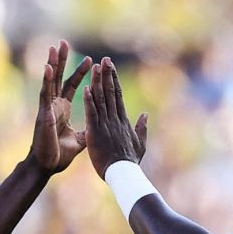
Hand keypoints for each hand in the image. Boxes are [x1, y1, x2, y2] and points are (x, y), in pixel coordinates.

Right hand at [28, 40, 92, 174]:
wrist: (48, 166)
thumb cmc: (59, 154)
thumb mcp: (80, 140)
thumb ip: (88, 130)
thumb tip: (98, 127)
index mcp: (63, 109)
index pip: (72, 85)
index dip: (79, 72)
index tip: (90, 60)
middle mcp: (54, 105)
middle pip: (59, 77)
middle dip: (62, 60)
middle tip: (65, 43)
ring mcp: (47, 108)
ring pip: (50, 81)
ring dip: (53, 64)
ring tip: (55, 47)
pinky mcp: (43, 114)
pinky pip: (45, 94)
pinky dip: (47, 80)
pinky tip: (48, 67)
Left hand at [84, 56, 148, 177]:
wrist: (123, 174)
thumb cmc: (130, 162)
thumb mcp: (140, 143)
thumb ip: (142, 127)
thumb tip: (145, 114)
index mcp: (123, 120)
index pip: (118, 96)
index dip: (114, 80)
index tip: (111, 67)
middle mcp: (115, 119)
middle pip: (111, 93)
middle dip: (107, 75)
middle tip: (104, 59)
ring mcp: (105, 125)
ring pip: (101, 99)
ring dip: (98, 82)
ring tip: (95, 67)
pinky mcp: (96, 132)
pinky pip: (92, 113)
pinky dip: (89, 100)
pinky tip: (86, 87)